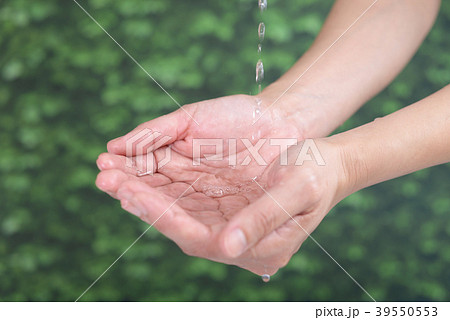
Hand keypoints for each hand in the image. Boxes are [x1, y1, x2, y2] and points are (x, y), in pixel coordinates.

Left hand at [97, 105, 347, 273]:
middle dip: (142, 200)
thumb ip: (262, 220)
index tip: (134, 196)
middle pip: (178, 222)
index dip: (166, 218)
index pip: (199, 238)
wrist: (326, 163)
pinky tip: (134, 168)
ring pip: (175, 207)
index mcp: (254, 247)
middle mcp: (232, 237)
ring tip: (109, 171)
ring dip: (141, 188)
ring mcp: (224, 219)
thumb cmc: (318, 177)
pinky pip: (182, 194)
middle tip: (108, 179)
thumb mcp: (297, 193)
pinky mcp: (220, 201)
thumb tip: (226, 247)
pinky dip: (158, 181)